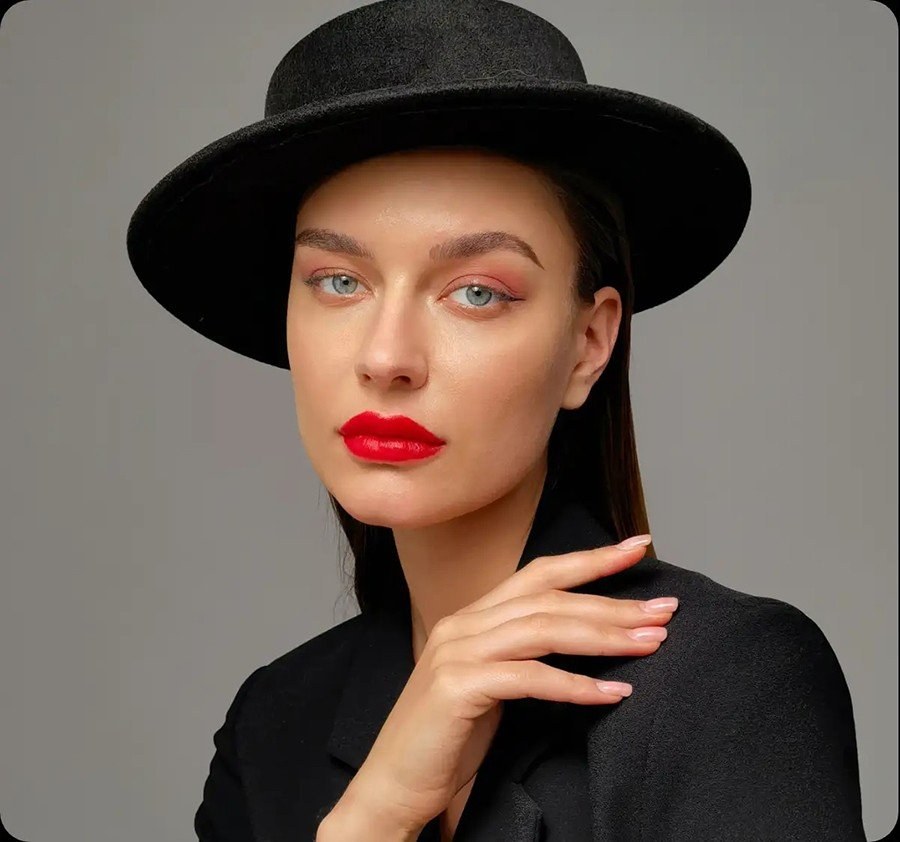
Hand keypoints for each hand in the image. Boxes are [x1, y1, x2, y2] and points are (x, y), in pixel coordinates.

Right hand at [344, 537, 676, 833]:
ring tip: (653, 643)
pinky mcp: (458, 686)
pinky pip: (529, 678)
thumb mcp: (490, 685)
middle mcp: (463, 623)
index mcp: (472, 617)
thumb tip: (584, 642)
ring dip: (604, 635)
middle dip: (612, 600)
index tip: (637, 548)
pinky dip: (575, 685)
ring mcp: (457, 651)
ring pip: (543, 628)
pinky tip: (613, 693)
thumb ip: (523, 655)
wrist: (392, 785)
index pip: (539, 574)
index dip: (590, 559)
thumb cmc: (447, 740)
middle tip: (665, 609)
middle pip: (549, 597)